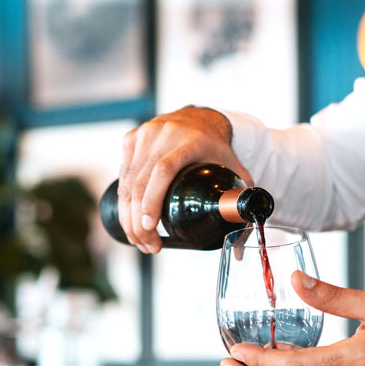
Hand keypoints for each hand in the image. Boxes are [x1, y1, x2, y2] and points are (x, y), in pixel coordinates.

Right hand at [119, 105, 251, 252]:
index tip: (151, 227)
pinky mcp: (131, 138)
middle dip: (138, 220)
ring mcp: (144, 134)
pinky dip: (124, 201)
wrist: (200, 119)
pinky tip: (129, 221)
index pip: (164, 170)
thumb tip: (238, 245)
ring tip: (139, 240)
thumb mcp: (234, 169)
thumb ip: (241, 201)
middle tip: (148, 245)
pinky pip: (123, 175)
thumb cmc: (217, 149)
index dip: (153, 200)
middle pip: (141, 181)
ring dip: (128, 216)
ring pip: (127, 181)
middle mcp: (164, 134)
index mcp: (190, 140)